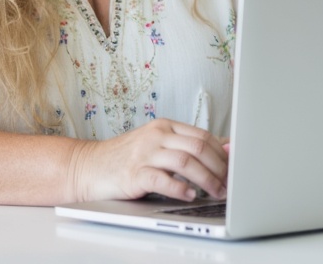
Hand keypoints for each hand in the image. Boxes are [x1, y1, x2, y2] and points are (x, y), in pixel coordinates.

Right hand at [66, 118, 227, 202]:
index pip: (202, 136)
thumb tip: (227, 148)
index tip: (234, 169)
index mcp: (164, 126)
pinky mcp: (133, 174)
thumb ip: (187, 145)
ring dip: (206, 180)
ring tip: (216, 193)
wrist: (89, 166)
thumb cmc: (127, 158)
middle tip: (229, 185)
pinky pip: (162, 179)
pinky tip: (189, 196)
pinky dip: (180, 189)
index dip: (222, 154)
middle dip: (219, 168)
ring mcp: (144, 153)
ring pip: (185, 162)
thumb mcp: (158, 144)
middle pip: (197, 147)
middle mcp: (155, 136)